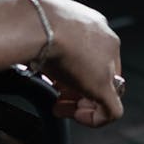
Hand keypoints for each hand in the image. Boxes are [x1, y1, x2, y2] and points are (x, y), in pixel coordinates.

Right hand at [25, 0, 123, 126]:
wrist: (37, 24)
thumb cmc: (31, 24)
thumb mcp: (41, 31)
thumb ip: (46, 43)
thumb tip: (34, 55)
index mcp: (91, 24)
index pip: (93, 56)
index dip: (74, 75)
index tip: (55, 84)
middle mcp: (104, 39)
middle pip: (100, 74)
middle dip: (77, 92)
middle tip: (58, 100)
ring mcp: (107, 63)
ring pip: (107, 92)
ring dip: (82, 105)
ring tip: (60, 108)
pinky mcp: (105, 85)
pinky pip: (112, 111)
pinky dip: (95, 119)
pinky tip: (76, 116)